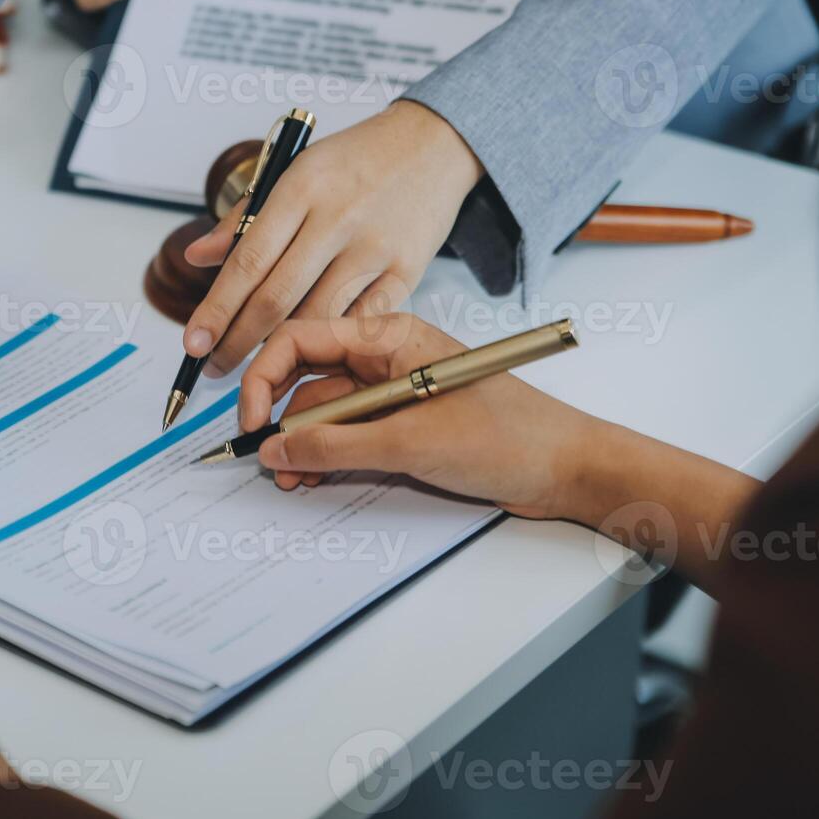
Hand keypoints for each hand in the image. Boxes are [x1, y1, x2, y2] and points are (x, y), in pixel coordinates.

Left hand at [182, 102, 483, 376]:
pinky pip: (360, 320)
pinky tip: (308, 352)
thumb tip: (197, 257)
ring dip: (281, 348)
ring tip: (253, 364)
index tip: (193, 342)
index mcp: (301, 188)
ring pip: (317, 316)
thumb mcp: (294, 171)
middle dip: (238, 341)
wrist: (432, 143)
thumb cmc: (355, 160)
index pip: (247, 261)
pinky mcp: (407, 270)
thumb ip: (244, 218)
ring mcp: (374, 247)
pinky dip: (331, 340)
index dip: (216, 309)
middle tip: (213, 365)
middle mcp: (337, 218)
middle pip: (277, 297)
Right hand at [238, 314, 599, 519]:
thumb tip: (275, 450)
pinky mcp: (402, 424)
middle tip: (268, 462)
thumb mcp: (411, 443)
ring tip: (294, 482)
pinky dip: (328, 457)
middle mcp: (384, 357)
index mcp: (387, 336)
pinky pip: (348, 434)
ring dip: (303, 447)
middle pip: (306, 378)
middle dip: (280, 419)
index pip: (300, 340)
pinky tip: (316, 480)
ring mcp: (392, 392)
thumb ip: (336, 448)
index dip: (263, 377)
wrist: (566, 468)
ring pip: (324, 413)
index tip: (251, 421)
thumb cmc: (508, 437)